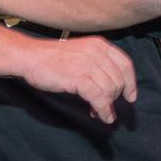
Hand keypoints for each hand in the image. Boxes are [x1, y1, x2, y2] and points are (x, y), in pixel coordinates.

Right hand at [19, 35, 136, 123]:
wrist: (29, 57)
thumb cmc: (50, 58)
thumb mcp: (80, 53)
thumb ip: (96, 65)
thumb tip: (110, 89)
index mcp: (99, 45)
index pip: (125, 64)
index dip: (131, 83)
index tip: (130, 96)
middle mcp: (96, 53)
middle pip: (119, 81)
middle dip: (114, 98)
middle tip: (105, 107)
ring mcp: (88, 65)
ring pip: (110, 91)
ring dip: (107, 106)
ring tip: (98, 112)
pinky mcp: (79, 78)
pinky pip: (99, 98)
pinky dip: (103, 110)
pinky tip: (101, 116)